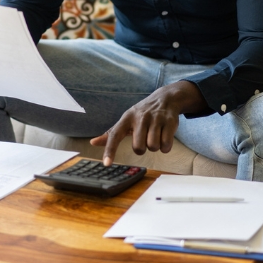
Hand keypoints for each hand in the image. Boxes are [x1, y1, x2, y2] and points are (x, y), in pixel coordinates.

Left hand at [89, 80, 206, 165]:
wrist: (166, 98)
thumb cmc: (142, 114)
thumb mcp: (126, 120)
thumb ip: (111, 134)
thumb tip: (93, 142)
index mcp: (127, 118)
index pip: (115, 135)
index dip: (110, 150)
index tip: (106, 164)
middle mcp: (140, 117)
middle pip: (138, 147)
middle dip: (142, 148)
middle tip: (145, 139)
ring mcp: (156, 119)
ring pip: (153, 147)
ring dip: (155, 146)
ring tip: (156, 135)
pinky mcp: (169, 122)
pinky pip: (165, 145)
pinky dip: (165, 146)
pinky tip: (164, 137)